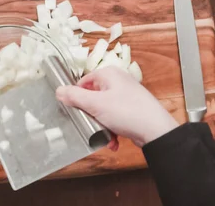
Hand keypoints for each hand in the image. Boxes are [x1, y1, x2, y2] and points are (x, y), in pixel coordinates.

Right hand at [56, 67, 177, 146]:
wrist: (156, 130)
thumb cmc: (126, 112)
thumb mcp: (95, 104)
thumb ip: (74, 97)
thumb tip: (58, 90)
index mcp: (109, 74)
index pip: (83, 82)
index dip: (77, 98)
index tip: (76, 112)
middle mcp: (118, 81)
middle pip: (92, 98)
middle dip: (91, 116)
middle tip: (92, 126)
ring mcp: (126, 95)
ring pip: (103, 110)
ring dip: (101, 126)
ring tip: (106, 137)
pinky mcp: (132, 109)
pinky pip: (114, 118)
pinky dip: (112, 129)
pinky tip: (114, 142)